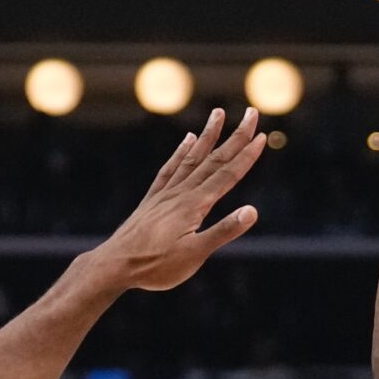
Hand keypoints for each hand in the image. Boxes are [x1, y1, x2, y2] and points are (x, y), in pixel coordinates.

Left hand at [87, 107, 264, 292]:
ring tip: (218, 113)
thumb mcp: (194, 255)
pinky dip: (181, 152)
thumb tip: (252, 211)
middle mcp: (181, 193)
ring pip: (192, 157)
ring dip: (208, 135)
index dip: (247, 156)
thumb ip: (223, 231)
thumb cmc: (156, 265)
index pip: (227, 175)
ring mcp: (166, 194)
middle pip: (214, 159)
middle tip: (252, 113)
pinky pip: (170, 168)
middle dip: (236, 136)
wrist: (115, 265)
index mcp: (195, 205)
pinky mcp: (153, 200)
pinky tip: (187, 141)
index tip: (262, 136)